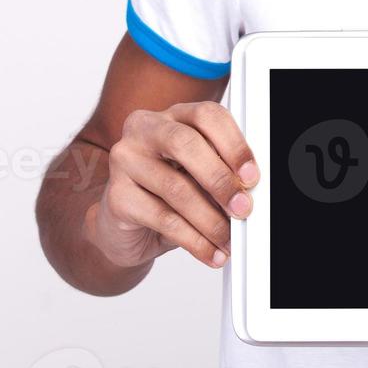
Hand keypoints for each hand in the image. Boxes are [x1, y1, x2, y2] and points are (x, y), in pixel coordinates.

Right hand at [85, 101, 259, 269]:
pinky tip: (210, 252)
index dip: (233, 144)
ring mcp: (125, 161)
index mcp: (173, 116)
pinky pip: (162, 218)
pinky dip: (194, 240)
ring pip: (176, 188)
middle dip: (220, 180)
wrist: (123, 228)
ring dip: (210, 220)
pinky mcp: (116, 196)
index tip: (251, 175)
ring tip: (229, 239)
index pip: (206, 116)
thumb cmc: (167, 195)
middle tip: (242, 208)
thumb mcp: (198, 177)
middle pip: (186, 144)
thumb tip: (248, 191)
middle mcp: (144, 130)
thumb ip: (221, 173)